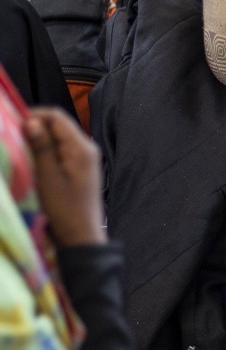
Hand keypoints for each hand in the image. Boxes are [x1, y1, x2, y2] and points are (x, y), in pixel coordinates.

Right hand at [23, 108, 106, 245]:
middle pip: (58, 124)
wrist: (81, 234)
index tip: (13, 125)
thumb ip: (41, 147)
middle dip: (35, 127)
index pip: (57, 116)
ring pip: (58, 136)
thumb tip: (31, 121)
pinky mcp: (81, 166)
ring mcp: (85, 157)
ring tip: (22, 149)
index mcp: (82, 148)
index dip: (34, 115)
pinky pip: (62, 149)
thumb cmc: (64, 208)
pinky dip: (47, 149)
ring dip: (40, 139)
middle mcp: (87, 148)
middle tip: (14, 138)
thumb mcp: (48, 176)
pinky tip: (34, 159)